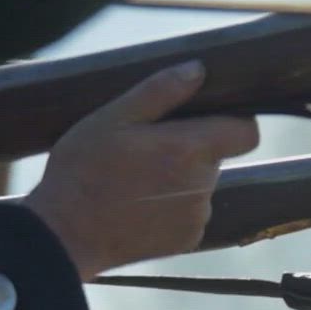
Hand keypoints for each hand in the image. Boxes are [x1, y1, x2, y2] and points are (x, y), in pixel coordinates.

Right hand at [24, 61, 257, 281]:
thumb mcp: (112, 119)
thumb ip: (159, 91)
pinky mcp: (188, 240)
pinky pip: (190, 213)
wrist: (64, 236)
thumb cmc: (82, 171)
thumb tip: (198, 69)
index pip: (246, 133)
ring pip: (201, 185)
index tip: (205, 117)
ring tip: (134, 179)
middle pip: (215, 156)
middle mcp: (203, 186)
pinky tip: (137, 204)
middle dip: (190, 148)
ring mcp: (197, 217)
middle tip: (145, 149)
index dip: (233, 121)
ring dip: (179, 178)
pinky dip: (171, 207)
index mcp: (189, 150)